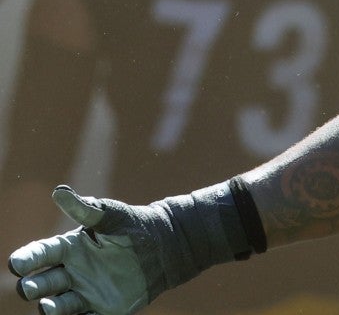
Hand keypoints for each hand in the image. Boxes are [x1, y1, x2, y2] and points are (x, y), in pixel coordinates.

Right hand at [8, 183, 246, 314]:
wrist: (164, 247)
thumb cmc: (133, 226)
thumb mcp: (112, 215)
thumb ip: (86, 208)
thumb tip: (59, 191)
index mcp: (68, 248)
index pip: (41, 254)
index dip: (27, 258)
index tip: (16, 263)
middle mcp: (71, 273)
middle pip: (44, 283)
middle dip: (34, 286)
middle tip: (30, 287)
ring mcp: (85, 293)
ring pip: (60, 305)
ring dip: (51, 308)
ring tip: (47, 307)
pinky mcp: (102, 309)